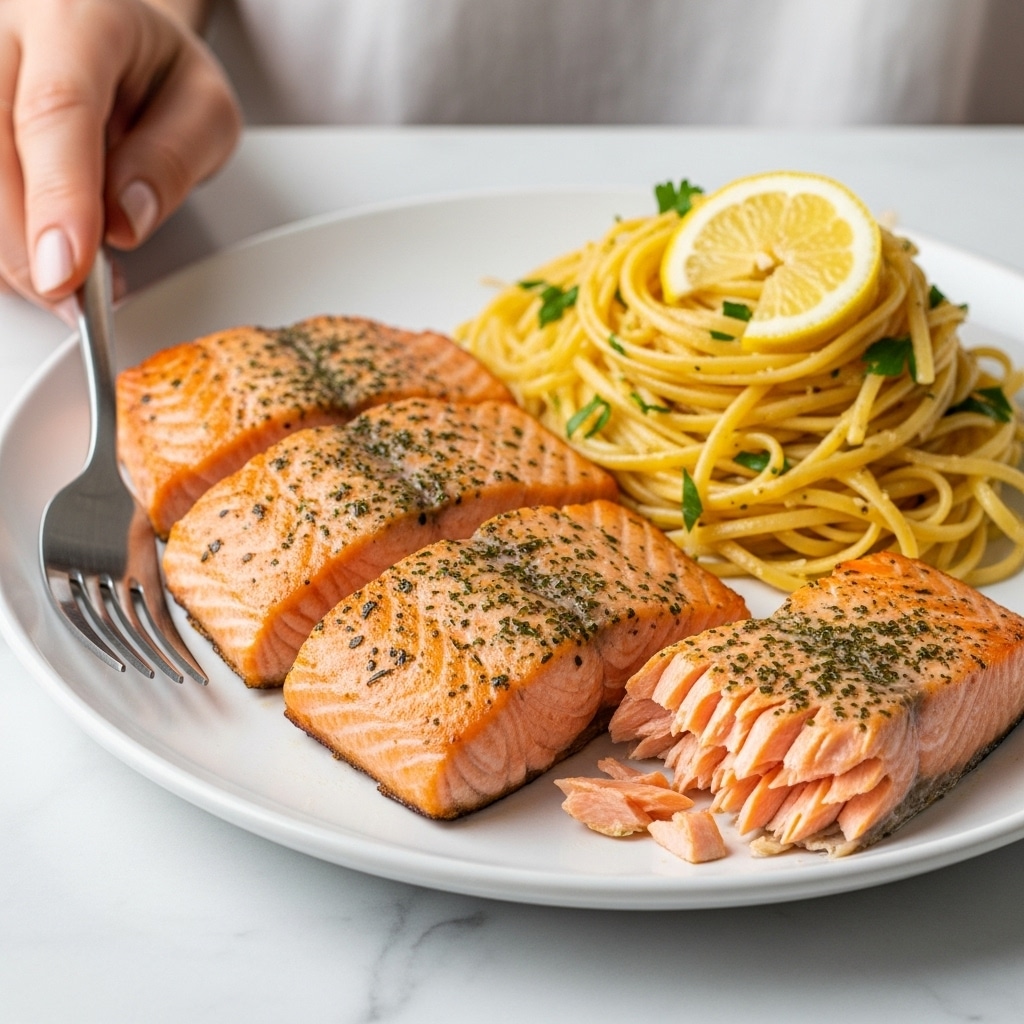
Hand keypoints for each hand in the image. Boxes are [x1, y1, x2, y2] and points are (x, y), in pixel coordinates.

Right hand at [0, 0, 240, 318]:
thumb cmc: (156, 72)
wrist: (112, 35)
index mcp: (76, 17)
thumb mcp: (204, 108)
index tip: (68, 268)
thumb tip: (125, 223)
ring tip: (73, 282)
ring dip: (14, 248)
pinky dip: (4, 241)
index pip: (55, 111)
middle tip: (77, 301)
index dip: (58, 198)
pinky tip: (42, 259)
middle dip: (27, 243)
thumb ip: (172, 160)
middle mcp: (4, 31)